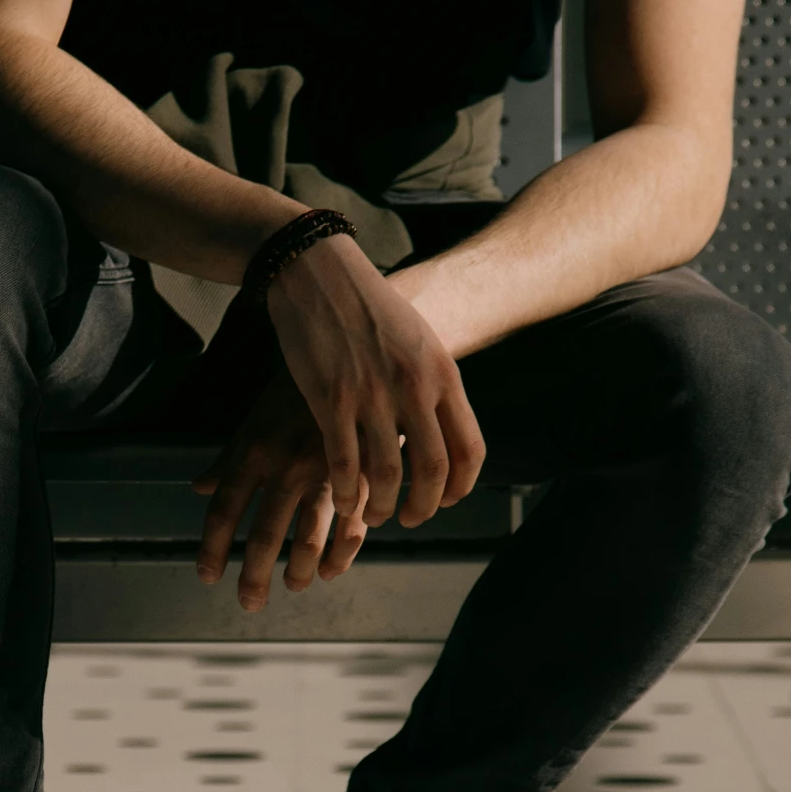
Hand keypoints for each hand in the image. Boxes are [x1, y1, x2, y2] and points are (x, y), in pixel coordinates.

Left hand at [193, 371, 368, 611]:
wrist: (352, 354)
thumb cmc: (295, 390)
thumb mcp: (255, 418)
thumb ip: (228, 458)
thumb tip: (198, 489)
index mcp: (254, 450)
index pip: (224, 509)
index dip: (213, 548)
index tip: (207, 575)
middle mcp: (286, 465)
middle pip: (266, 534)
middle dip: (254, 576)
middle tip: (248, 602)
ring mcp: (326, 472)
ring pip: (311, 538)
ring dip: (299, 571)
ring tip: (291, 586)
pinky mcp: (361, 474)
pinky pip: (352, 528)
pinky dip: (341, 556)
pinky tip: (330, 572)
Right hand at [265, 232, 484, 526]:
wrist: (321, 272)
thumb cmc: (369, 308)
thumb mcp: (419, 341)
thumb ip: (432, 385)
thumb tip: (442, 429)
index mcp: (442, 374)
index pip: (469, 448)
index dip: (462, 486)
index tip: (448, 500)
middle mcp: (413, 388)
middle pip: (432, 469)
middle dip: (424, 506)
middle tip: (410, 519)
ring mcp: (372, 396)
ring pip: (387, 474)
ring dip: (381, 507)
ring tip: (374, 515)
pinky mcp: (330, 400)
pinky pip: (344, 464)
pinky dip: (346, 493)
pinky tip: (343, 502)